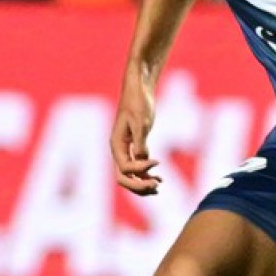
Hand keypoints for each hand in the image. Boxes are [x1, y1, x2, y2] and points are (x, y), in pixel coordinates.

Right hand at [111, 74, 162, 194]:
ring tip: (159, 186)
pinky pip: (137, 167)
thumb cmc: (138, 102)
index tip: (157, 162)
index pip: (125, 168)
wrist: (139, 88)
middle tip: (156, 187)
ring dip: (143, 183)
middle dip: (138, 185)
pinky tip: (159, 179)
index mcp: (116, 144)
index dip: (141, 170)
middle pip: (123, 178)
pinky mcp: (135, 146)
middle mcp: (118, 150)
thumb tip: (141, 158)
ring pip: (130, 175)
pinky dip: (146, 174)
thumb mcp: (141, 121)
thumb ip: (140, 141)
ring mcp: (126, 149)